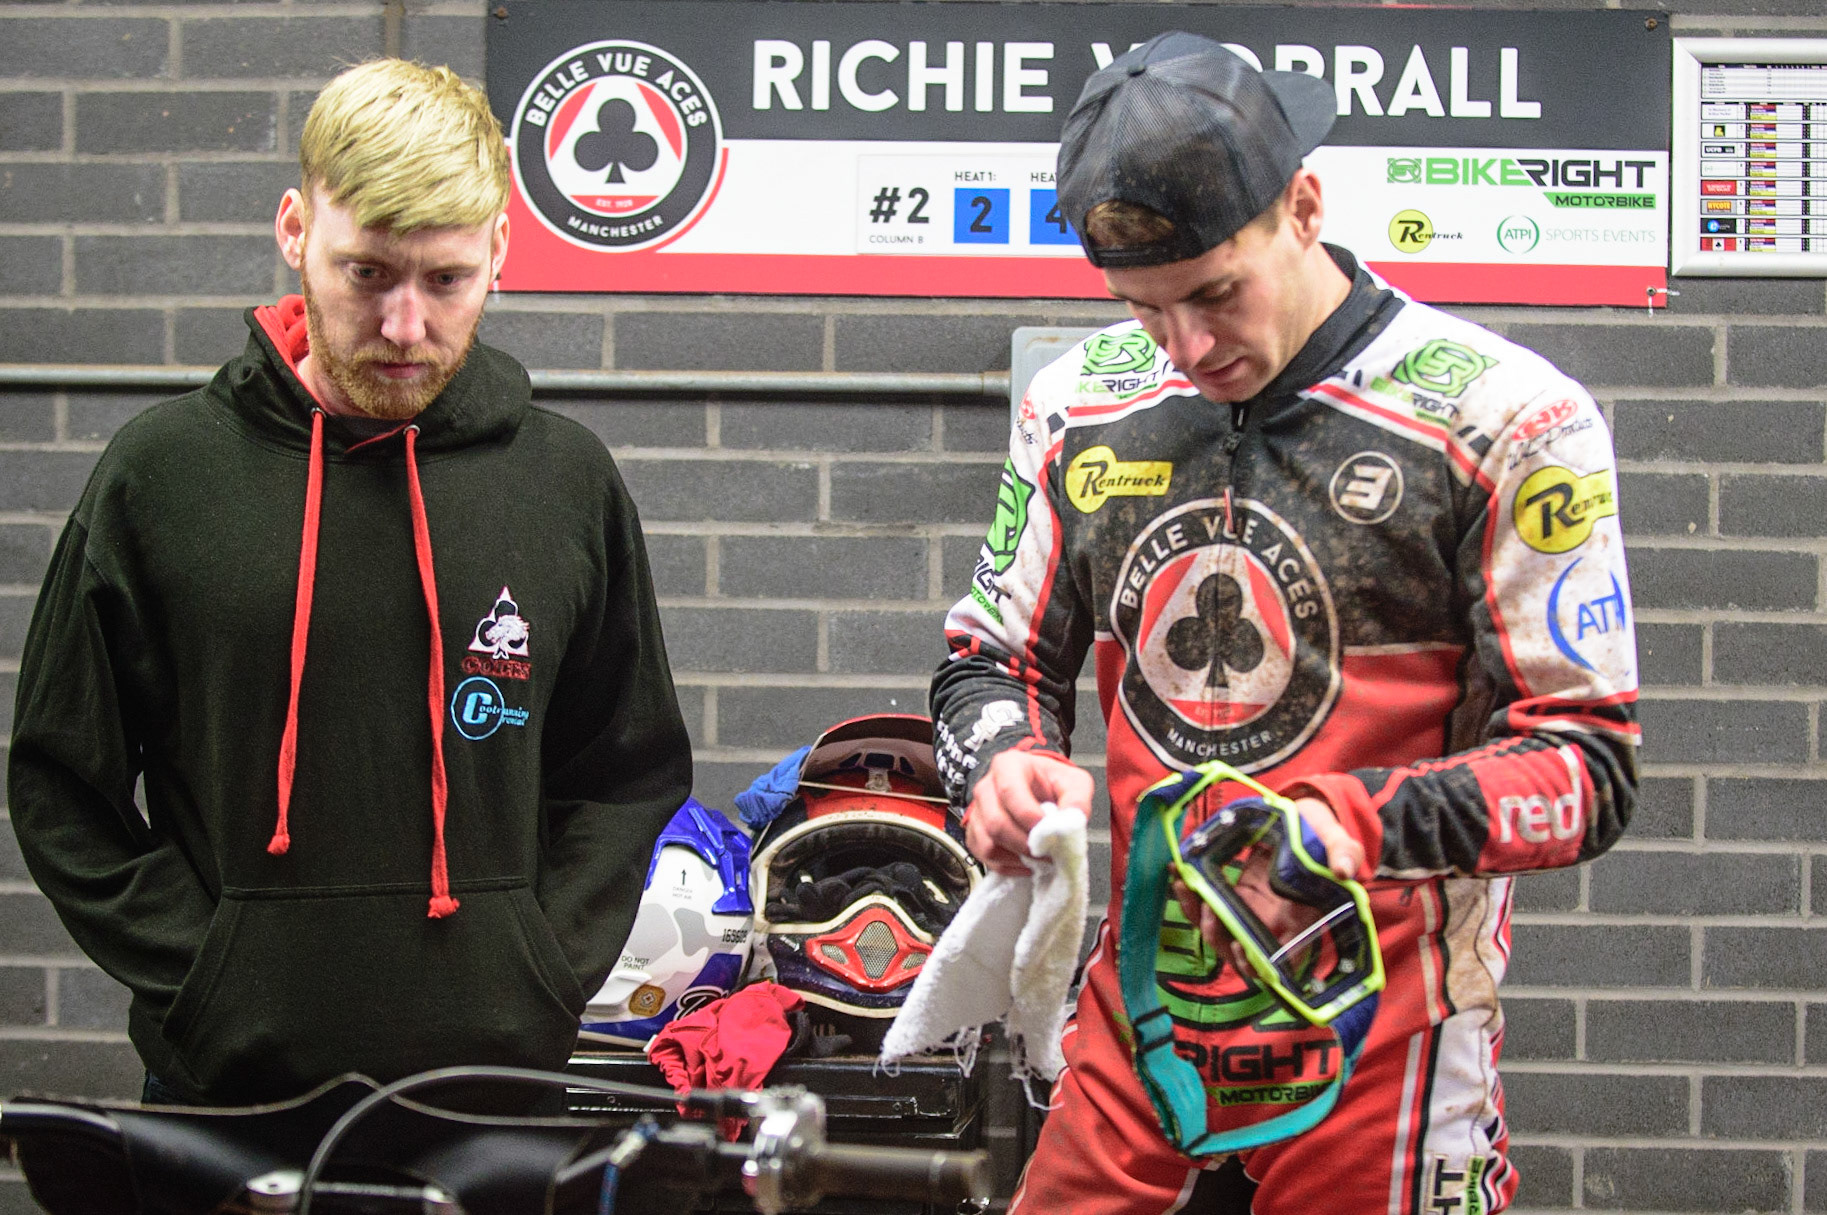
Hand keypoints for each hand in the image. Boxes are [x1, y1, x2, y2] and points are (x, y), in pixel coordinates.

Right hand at [965, 750, 1094, 874]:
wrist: (1038, 790)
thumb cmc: (1052, 783)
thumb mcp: (1074, 782)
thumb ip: (1077, 799)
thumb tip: (1074, 819)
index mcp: (1008, 766)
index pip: (1009, 791)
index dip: (1028, 815)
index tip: (1048, 831)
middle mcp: (986, 788)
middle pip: (996, 823)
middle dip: (1024, 844)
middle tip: (1048, 853)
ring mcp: (977, 812)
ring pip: (987, 843)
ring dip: (1016, 858)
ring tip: (1038, 859)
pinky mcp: (975, 833)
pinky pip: (984, 856)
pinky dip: (1007, 867)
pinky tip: (1026, 864)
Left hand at [1172, 796, 1363, 970]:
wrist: (1303, 820)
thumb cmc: (1321, 835)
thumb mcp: (1337, 839)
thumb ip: (1343, 853)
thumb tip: (1344, 871)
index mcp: (1302, 922)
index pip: (1281, 960)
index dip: (1259, 964)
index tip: (1242, 948)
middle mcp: (1274, 926)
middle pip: (1241, 952)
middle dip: (1220, 938)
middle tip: (1210, 910)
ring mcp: (1251, 914)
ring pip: (1220, 933)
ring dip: (1198, 916)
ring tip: (1188, 886)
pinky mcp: (1234, 898)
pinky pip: (1209, 906)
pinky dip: (1190, 895)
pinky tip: (1178, 873)